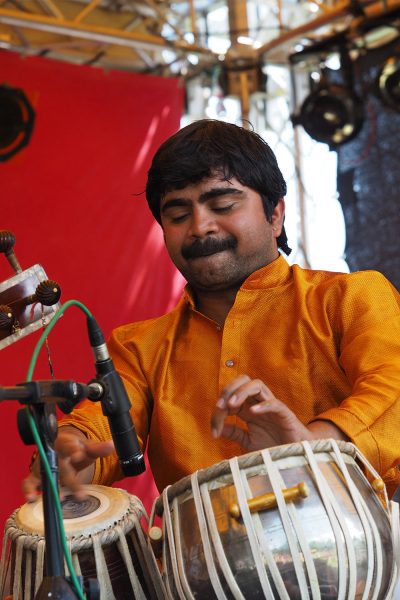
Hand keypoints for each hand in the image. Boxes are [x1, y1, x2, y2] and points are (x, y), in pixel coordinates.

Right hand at [22, 426, 113, 501]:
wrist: (59, 447)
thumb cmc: (75, 448)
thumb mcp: (87, 447)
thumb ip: (98, 448)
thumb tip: (112, 445)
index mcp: (65, 443)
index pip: (68, 445)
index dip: (73, 450)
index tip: (79, 455)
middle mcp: (52, 454)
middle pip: (60, 466)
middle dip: (69, 479)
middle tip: (80, 493)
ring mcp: (42, 465)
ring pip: (45, 475)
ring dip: (51, 486)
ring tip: (60, 498)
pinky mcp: (35, 476)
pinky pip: (28, 482)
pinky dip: (29, 490)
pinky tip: (33, 499)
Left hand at [210, 375, 346, 450]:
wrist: (295, 456)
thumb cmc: (273, 447)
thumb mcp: (248, 441)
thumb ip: (234, 433)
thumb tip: (217, 427)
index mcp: (248, 408)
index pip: (230, 398)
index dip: (219, 410)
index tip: (214, 430)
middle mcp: (258, 403)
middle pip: (243, 381)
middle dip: (229, 390)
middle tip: (220, 407)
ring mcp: (271, 407)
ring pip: (257, 385)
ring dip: (241, 392)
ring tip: (231, 405)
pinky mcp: (285, 414)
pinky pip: (275, 403)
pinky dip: (264, 405)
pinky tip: (253, 412)